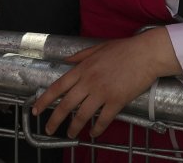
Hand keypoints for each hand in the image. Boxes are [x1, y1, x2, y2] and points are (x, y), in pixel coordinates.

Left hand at [32, 28, 179, 138]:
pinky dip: (97, 129)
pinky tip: (94, 133)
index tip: (36, 109)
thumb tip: (66, 61)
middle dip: (54, 120)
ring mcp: (102, 92)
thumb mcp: (98, 47)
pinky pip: (103, 119)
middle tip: (49, 130)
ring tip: (70, 134)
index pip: (58, 86)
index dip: (44, 100)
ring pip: (82, 115)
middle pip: (66, 105)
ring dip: (74, 127)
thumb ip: (80, 56)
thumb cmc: (125, 49)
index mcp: (83, 68)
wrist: (146, 53)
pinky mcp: (116, 101)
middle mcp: (89, 81)